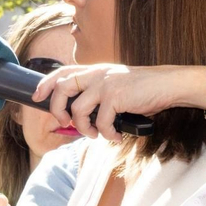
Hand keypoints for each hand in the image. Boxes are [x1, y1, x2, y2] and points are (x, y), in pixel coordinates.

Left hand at [34, 62, 197, 140]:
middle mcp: (97, 74)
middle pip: (62, 88)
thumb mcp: (116, 87)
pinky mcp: (116, 96)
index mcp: (95, 71)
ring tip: (96, 134)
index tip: (36, 97)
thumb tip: (78, 117)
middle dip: (57, 110)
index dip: (46, 84)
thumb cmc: (143, 90)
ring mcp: (106, 84)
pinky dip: (107, 134)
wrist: (168, 85)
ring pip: (78, 109)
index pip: (62, 72)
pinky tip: (115, 135)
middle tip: (64, 124)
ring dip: (85, 128)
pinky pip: (101, 121)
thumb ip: (97, 95)